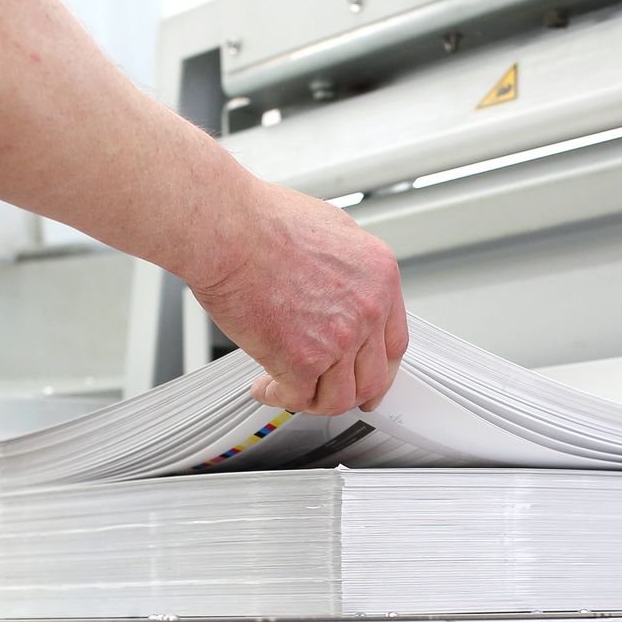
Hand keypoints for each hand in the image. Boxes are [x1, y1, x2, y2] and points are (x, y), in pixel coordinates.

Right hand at [188, 183, 407, 415]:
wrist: (227, 229)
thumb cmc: (263, 221)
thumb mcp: (331, 228)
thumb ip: (347, 267)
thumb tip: (341, 287)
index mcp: (380, 278)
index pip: (394, 343)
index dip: (380, 367)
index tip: (367, 376)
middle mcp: (367, 310)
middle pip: (373, 377)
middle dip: (351, 394)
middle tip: (330, 395)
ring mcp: (338, 338)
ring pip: (339, 397)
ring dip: (313, 400)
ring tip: (288, 389)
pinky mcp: (301, 360)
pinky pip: (298, 398)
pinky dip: (278, 398)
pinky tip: (264, 387)